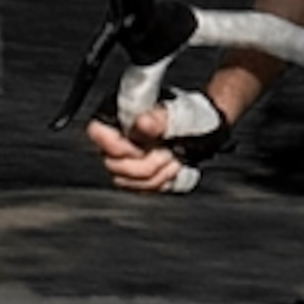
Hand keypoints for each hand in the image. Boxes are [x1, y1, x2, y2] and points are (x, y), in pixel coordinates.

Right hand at [84, 95, 226, 194]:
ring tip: (174, 159)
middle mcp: (116, 136)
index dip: (116, 145)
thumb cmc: (192, 116)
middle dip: (146, 164)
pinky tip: (174, 169)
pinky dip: (161, 183)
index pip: (97, 132)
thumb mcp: (182, 114)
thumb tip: (142, 123)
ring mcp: (124, 157)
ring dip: (157, 174)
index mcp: (120, 113)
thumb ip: (160, 119)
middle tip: (169, 153)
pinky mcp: (136, 175)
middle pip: (112, 163)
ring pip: (125, 180)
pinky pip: (140, 189)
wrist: (207, 129)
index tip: (142, 149)